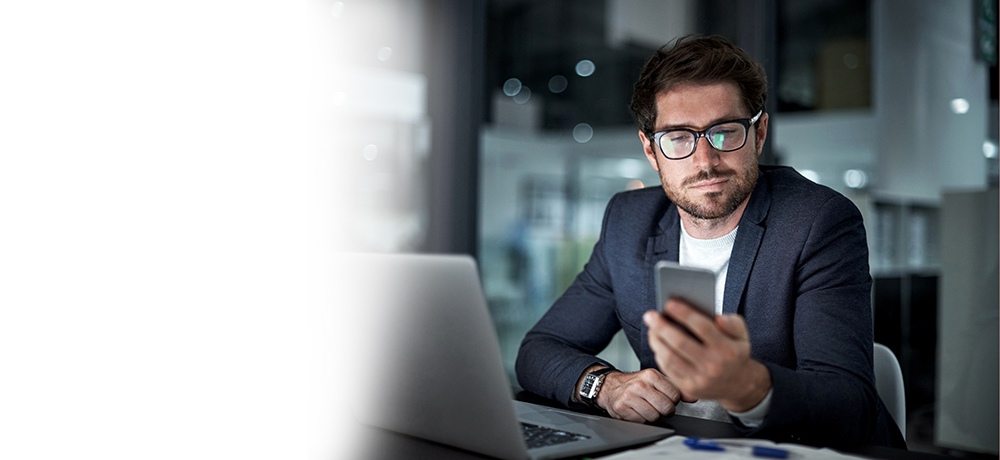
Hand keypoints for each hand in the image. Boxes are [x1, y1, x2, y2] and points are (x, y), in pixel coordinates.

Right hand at [594, 368, 691, 422]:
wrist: (610, 386)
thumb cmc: (636, 384)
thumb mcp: (656, 380)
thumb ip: (676, 387)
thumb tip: (694, 396)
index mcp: (651, 375)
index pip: (675, 395)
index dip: (673, 400)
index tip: (666, 398)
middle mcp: (640, 384)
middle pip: (666, 408)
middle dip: (664, 410)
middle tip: (657, 405)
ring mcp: (629, 396)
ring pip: (654, 416)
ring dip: (652, 415)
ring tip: (646, 407)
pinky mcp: (621, 408)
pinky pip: (641, 421)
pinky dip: (640, 419)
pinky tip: (636, 410)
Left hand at [642, 299, 770, 411]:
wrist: (738, 385)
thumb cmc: (734, 353)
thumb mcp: (742, 336)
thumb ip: (733, 323)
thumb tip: (718, 318)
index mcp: (727, 349)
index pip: (703, 327)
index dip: (684, 314)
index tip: (669, 303)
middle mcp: (713, 365)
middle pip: (681, 343)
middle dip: (661, 327)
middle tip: (650, 315)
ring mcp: (700, 379)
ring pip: (670, 357)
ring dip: (656, 340)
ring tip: (651, 328)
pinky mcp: (689, 388)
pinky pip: (668, 369)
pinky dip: (659, 354)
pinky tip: (657, 343)